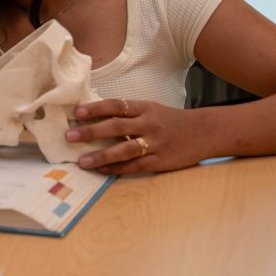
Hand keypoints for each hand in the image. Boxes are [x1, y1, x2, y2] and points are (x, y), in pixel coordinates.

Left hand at [65, 98, 210, 173]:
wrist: (205, 132)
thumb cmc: (170, 120)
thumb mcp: (150, 110)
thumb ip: (127, 114)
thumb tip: (93, 117)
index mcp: (144, 108)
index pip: (116, 105)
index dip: (96, 108)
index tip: (76, 113)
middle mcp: (149, 124)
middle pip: (117, 126)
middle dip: (91, 131)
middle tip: (70, 136)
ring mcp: (156, 143)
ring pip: (124, 149)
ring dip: (101, 156)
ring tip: (82, 161)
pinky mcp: (162, 161)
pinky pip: (135, 166)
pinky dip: (117, 169)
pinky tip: (101, 170)